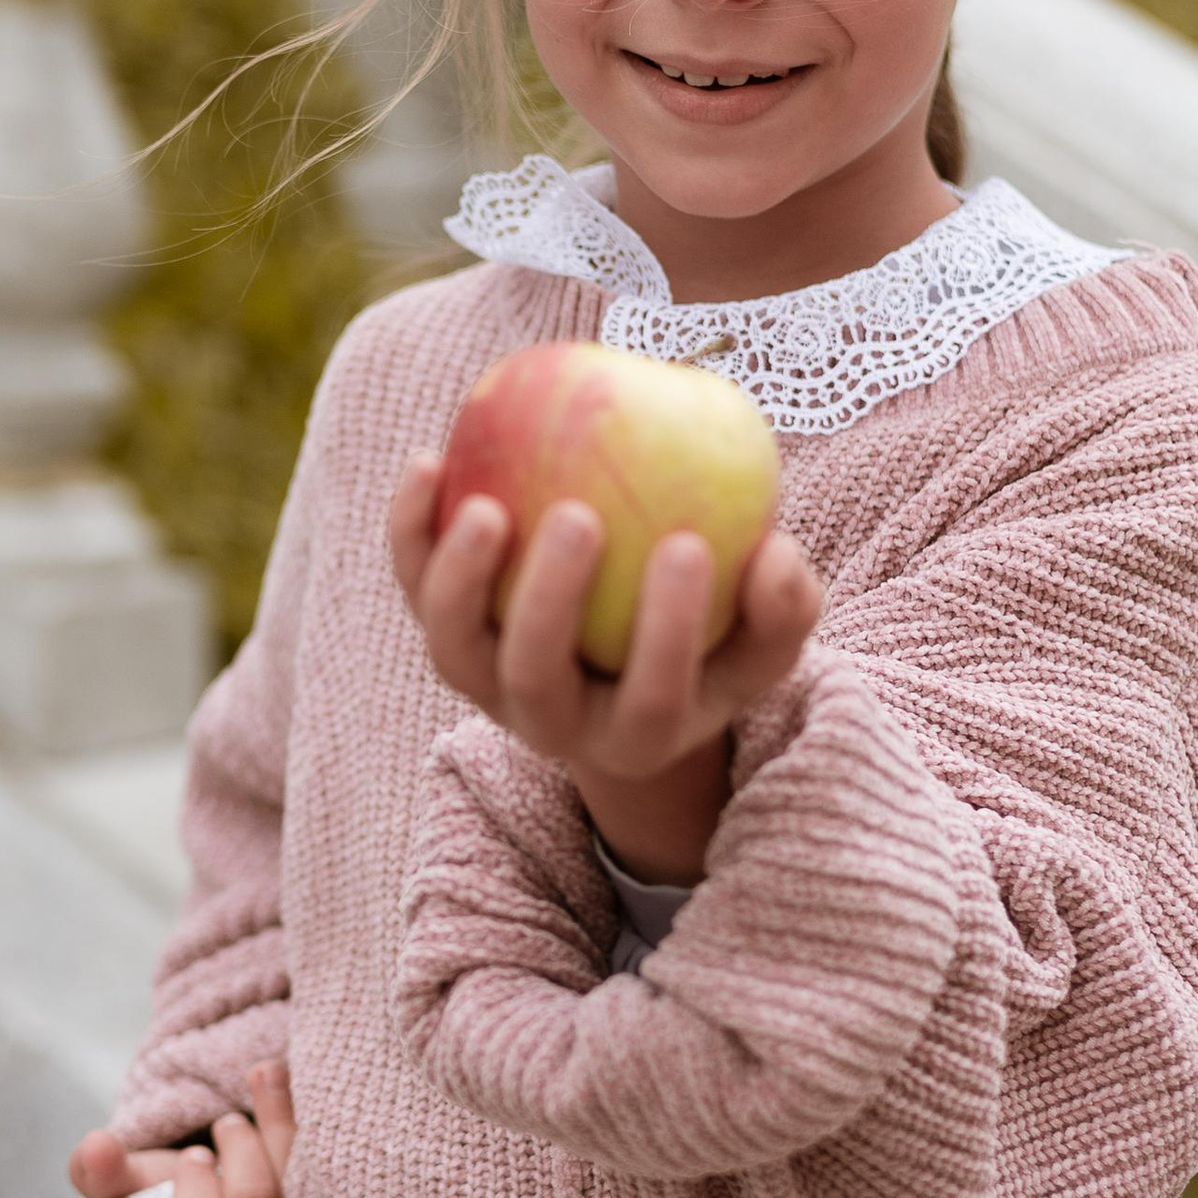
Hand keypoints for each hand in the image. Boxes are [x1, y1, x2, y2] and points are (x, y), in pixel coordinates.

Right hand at [68, 1058, 308, 1197]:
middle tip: (227, 1125)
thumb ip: (98, 1171)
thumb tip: (98, 1146)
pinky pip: (325, 1185)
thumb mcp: (118, 1190)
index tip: (193, 1154)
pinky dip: (304, 1130)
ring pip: (297, 1188)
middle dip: (240, 1145)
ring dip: (274, 1131)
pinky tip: (277, 1088)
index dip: (197, 1177)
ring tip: (247, 1118)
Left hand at [389, 452, 823, 882]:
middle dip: (550, 604)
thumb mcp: (763, 640)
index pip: (654, 695)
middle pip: (535, 678)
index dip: (670, 630)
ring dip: (459, 579)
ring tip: (486, 505)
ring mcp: (488, 688)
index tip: (690, 544)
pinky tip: (427, 460)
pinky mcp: (447, 640)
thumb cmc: (712, 643)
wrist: (621, 676)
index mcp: (640, 736)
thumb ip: (785, 606)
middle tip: (580, 516)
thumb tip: (776, 554)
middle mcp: (552, 725)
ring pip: (454, 649)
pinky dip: (411, 531)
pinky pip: (416, 588)